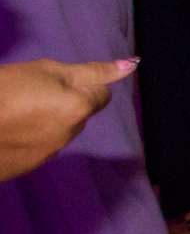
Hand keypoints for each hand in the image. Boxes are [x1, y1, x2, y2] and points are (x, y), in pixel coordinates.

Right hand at [0, 57, 135, 183]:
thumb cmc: (3, 89)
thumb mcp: (45, 70)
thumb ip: (91, 71)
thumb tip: (132, 65)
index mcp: (79, 108)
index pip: (101, 93)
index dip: (80, 84)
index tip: (55, 82)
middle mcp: (69, 135)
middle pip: (80, 114)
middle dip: (65, 103)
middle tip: (30, 94)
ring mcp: (47, 155)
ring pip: (59, 132)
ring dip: (46, 122)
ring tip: (13, 112)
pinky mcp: (26, 168)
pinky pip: (38, 148)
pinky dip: (28, 139)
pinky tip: (6, 130)